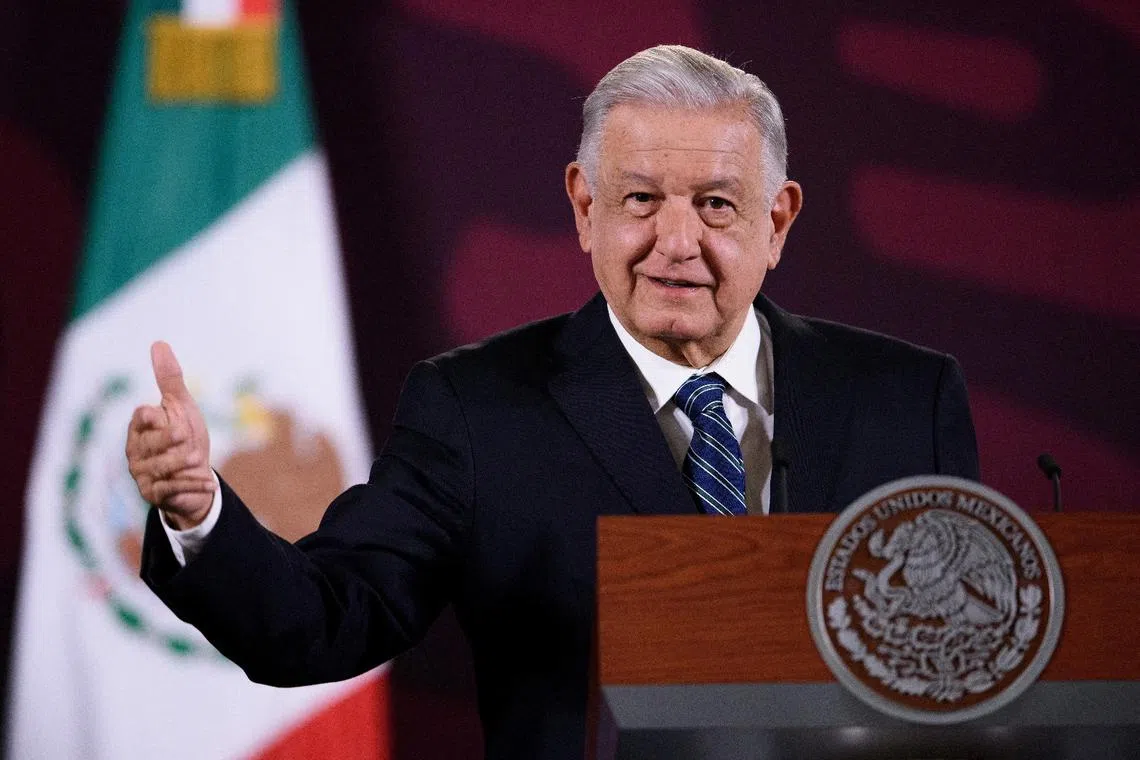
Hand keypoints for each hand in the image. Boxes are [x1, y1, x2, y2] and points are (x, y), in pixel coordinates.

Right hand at [125, 342, 215, 528]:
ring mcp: (142, 475)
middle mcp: (135, 451)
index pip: (142, 415)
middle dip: (175, 441)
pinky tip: (208, 482)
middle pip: (153, 442)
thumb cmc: (186, 437)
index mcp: (139, 427)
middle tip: (187, 439)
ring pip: (162, 466)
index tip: (173, 419)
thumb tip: (158, 343)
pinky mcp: (153, 495)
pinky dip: (193, 484)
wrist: (197, 475)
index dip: (160, 417)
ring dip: (185, 462)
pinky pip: (172, 488)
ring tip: (199, 458)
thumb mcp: (181, 406)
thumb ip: (169, 379)